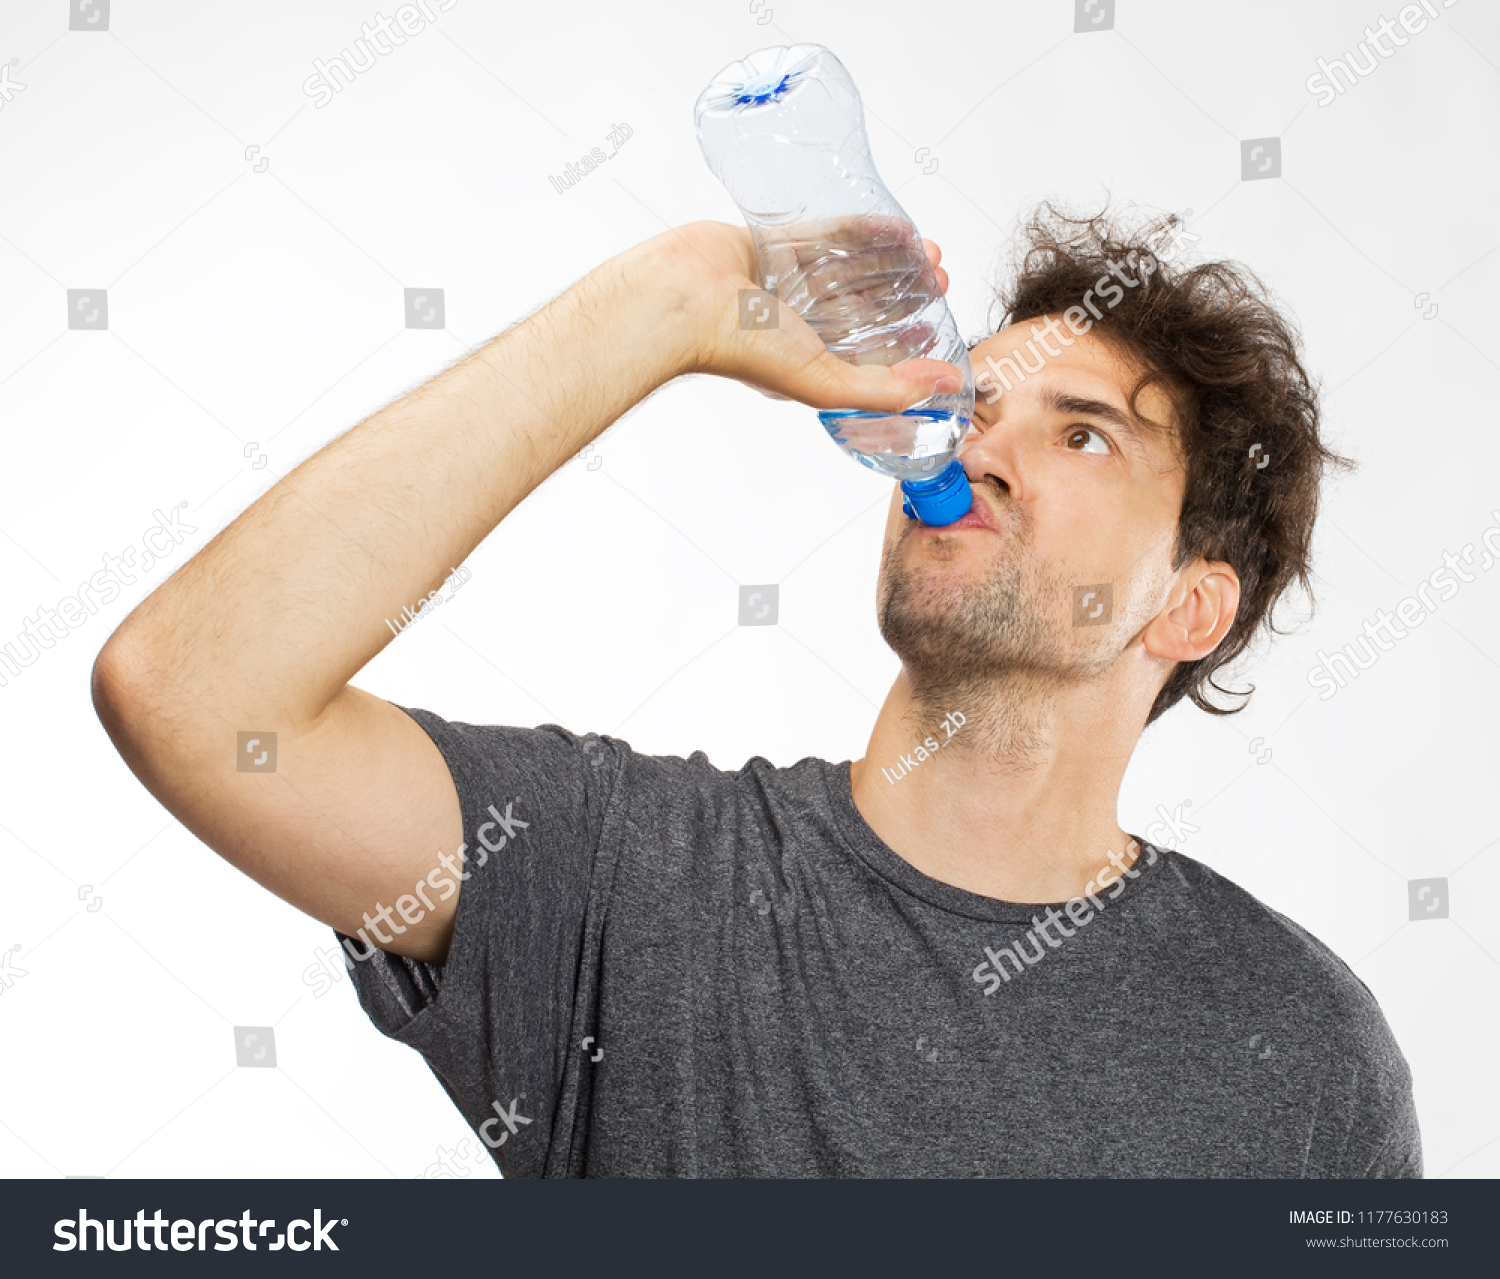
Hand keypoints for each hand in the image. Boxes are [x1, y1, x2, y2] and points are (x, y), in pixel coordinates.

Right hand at [651, 219, 963, 412]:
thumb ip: (885, 388)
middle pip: (864, 306)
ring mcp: (785, 282)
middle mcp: (797, 324)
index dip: (905, 343)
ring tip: (928, 253)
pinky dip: (862, 230)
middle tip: (939, 279)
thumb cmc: (737, 347)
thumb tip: (943, 385)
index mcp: (806, 362)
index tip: (937, 327)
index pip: (868, 353)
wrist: (682, 299)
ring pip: (849, 269)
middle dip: (905, 294)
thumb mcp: (824, 381)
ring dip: (890, 261)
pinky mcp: (773, 243)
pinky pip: (826, 234)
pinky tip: (896, 228)